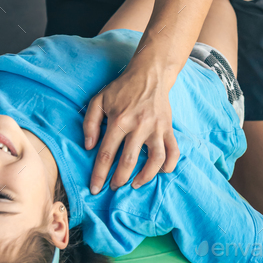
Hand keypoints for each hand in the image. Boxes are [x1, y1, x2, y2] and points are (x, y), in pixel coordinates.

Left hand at [83, 67, 180, 193]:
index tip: (94, 189)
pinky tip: (160, 172)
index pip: (106, 153)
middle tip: (113, 188)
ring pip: (154, 159)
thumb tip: (89, 147)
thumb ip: (90, 123)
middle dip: (118, 179)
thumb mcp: (99, 100)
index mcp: (119, 119)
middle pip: (128, 160)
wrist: (149, 74)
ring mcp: (156, 127)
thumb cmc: (122, 88)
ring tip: (134, 184)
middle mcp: (139, 125)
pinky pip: (173, 151)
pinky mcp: (168, 128)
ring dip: (144, 177)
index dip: (99, 174)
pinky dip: (169, 165)